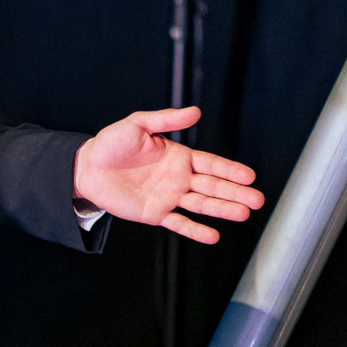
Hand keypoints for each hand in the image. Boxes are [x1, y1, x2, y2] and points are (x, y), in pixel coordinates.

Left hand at [73, 106, 263, 244]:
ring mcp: (169, 197)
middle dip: (236, 193)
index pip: (211, 164)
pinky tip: (213, 236)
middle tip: (258, 200)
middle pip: (213, 186)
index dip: (230, 170)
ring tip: (244, 214)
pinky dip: (195, 230)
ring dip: (223, 210)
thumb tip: (195, 111)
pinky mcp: (155, 214)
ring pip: (202, 204)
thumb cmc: (111, 144)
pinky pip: (179, 223)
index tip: (250, 176)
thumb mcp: (138, 124)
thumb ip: (167, 119)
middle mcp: (178, 178)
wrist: (88, 168)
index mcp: (179, 156)